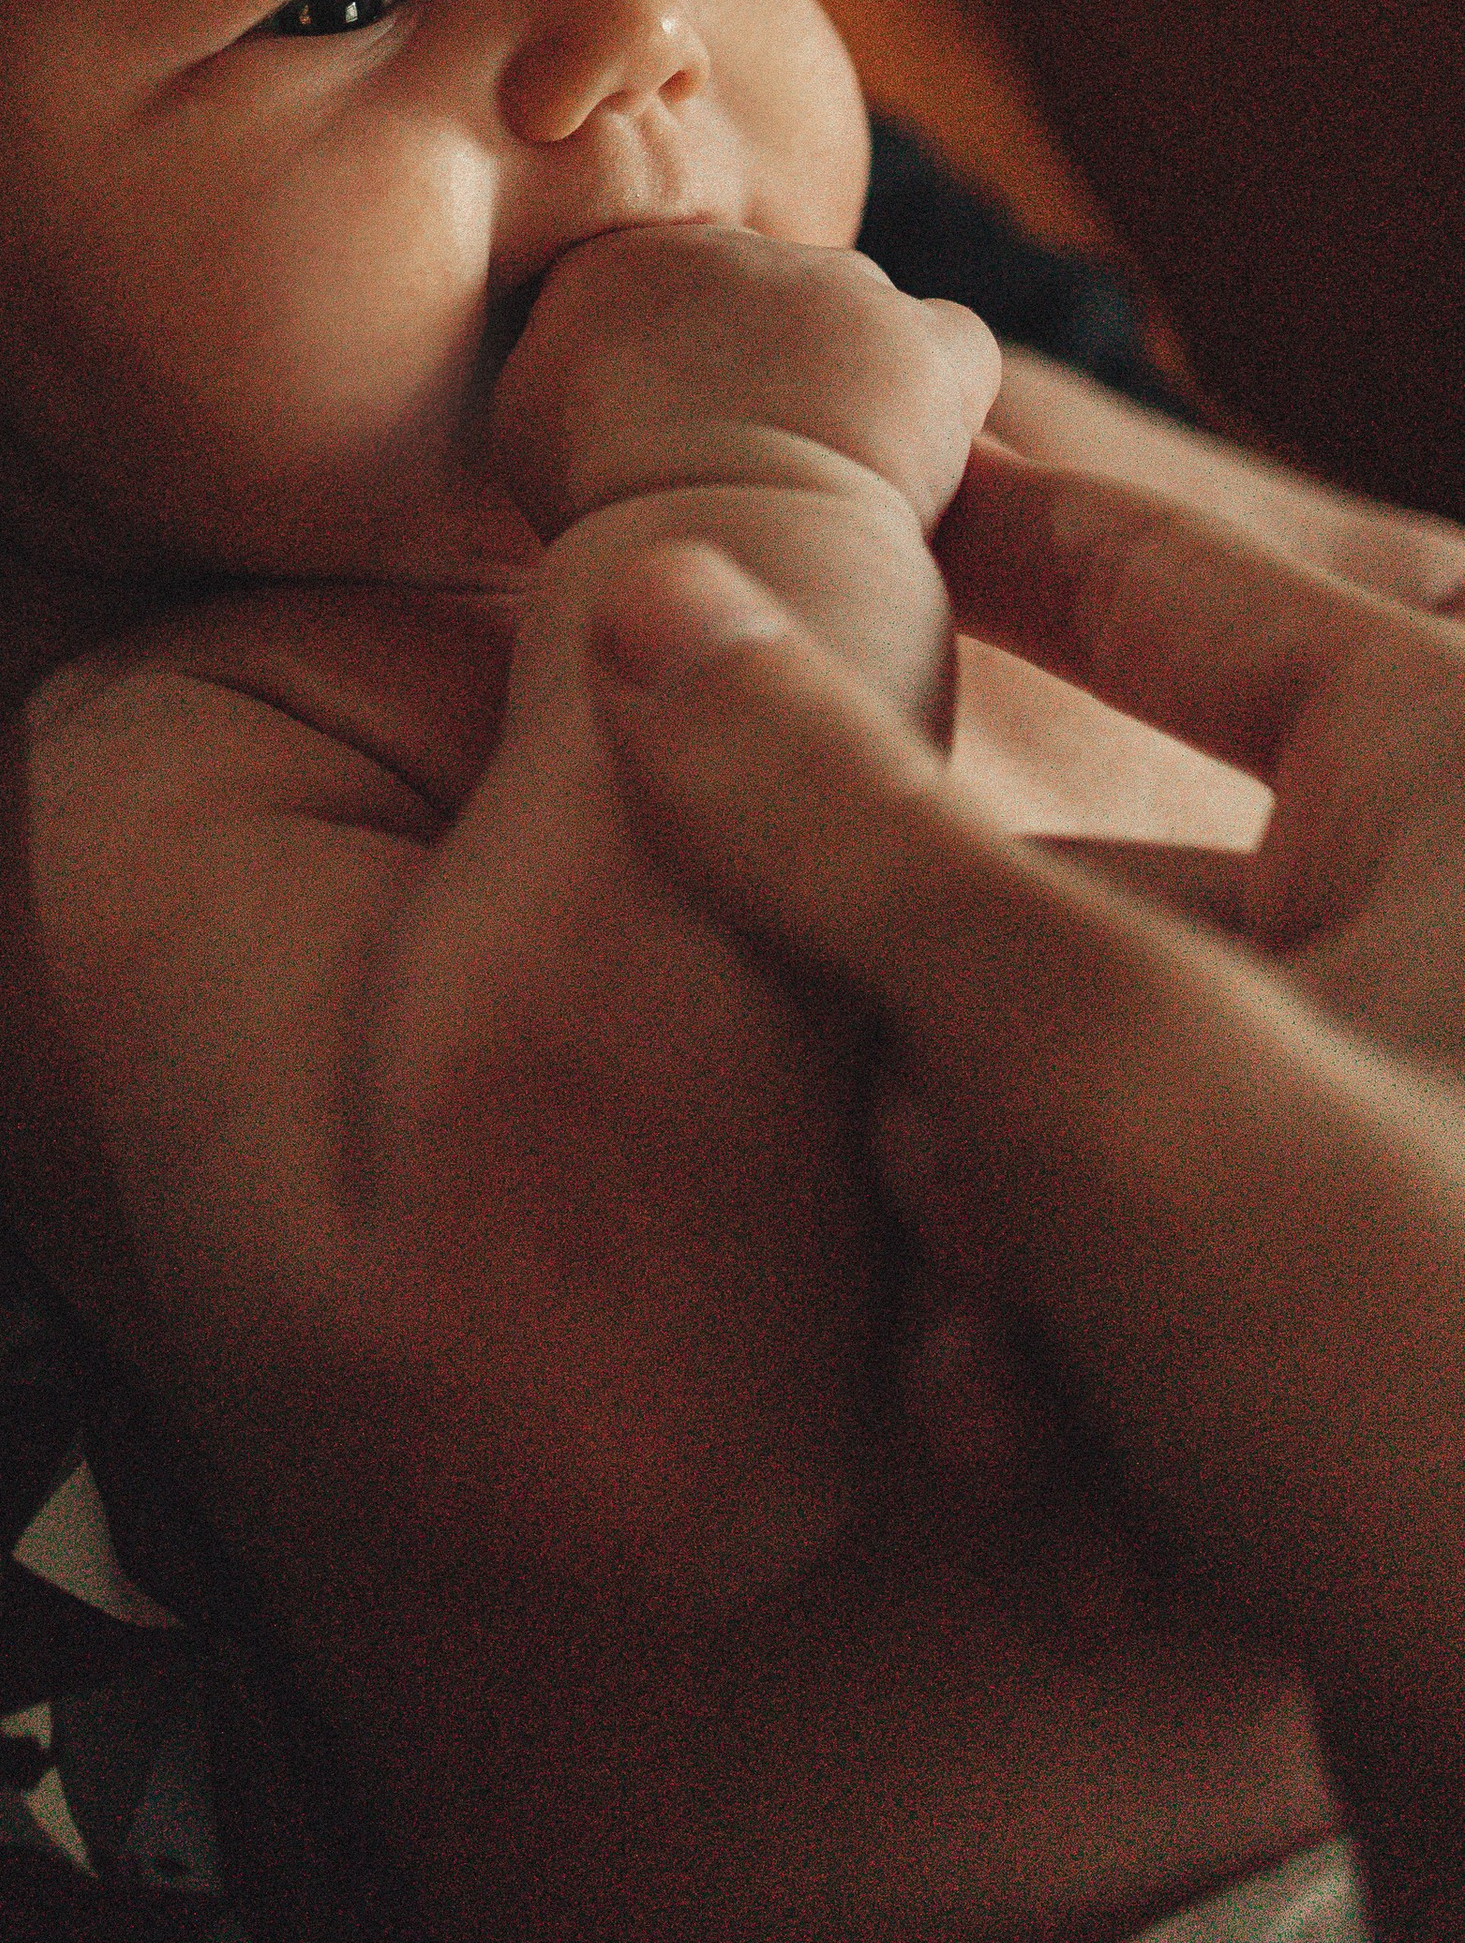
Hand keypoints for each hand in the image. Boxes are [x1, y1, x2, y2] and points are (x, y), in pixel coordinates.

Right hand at [490, 223, 997, 543]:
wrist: (724, 552)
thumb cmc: (613, 513)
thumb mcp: (528, 420)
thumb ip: (561, 355)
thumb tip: (594, 352)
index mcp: (623, 260)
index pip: (667, 284)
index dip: (682, 358)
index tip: (675, 426)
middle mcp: (738, 248)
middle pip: (767, 291)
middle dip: (772, 359)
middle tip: (754, 451)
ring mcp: (841, 283)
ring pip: (859, 317)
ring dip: (853, 377)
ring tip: (825, 469)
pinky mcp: (931, 337)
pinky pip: (953, 354)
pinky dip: (941, 404)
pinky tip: (902, 470)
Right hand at [592, 481, 1464, 1936]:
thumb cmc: (1449, 1381)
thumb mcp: (1098, 1061)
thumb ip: (843, 826)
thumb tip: (660, 598)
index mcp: (1462, 782)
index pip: (1162, 572)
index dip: (974, 529)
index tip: (818, 495)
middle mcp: (1460, 951)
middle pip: (1069, 916)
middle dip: (950, 1106)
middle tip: (948, 1225)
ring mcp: (1437, 1171)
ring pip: (1088, 1142)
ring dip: (1000, 1299)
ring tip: (1027, 1426)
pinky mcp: (1412, 1372)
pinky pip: (1168, 1318)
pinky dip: (1100, 1424)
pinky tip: (1112, 1549)